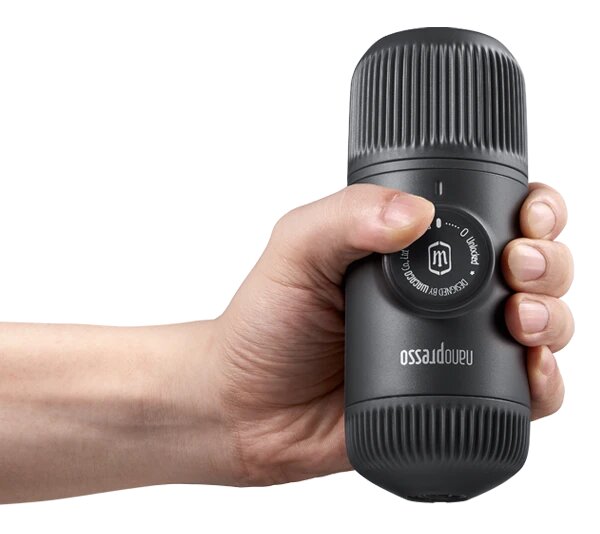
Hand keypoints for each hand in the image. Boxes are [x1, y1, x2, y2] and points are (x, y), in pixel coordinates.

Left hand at [214, 182, 573, 485]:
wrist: (248, 408)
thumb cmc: (265, 325)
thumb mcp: (295, 251)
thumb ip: (346, 217)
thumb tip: (417, 214)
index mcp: (410, 250)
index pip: (491, 216)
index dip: (530, 209)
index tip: (530, 213)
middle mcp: (440, 295)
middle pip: (530, 267)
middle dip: (547, 262)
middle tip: (519, 268)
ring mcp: (451, 347)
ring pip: (538, 324)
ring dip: (553, 316)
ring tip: (522, 320)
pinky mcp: (451, 399)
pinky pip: (521, 393)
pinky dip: (545, 383)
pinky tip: (533, 373)